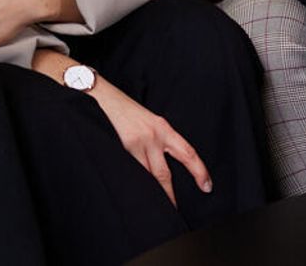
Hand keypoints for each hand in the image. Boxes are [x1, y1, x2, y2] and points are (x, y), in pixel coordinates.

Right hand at [90, 77, 211, 206]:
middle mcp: (151, 137)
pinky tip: (132, 193)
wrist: (99, 95)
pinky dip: (132, 183)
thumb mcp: (147, 119)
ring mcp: (134, 144)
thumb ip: (158, 139)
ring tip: (152, 208)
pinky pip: (129, 172)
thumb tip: (164, 163)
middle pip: (164, 175)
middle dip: (169, 196)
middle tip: (174, 211)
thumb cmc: (123, 108)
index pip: (187, 153)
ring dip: (149, 194)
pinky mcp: (118, 148)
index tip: (207, 186)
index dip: (200, 171)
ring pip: (146, 178)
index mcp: (162, 128)